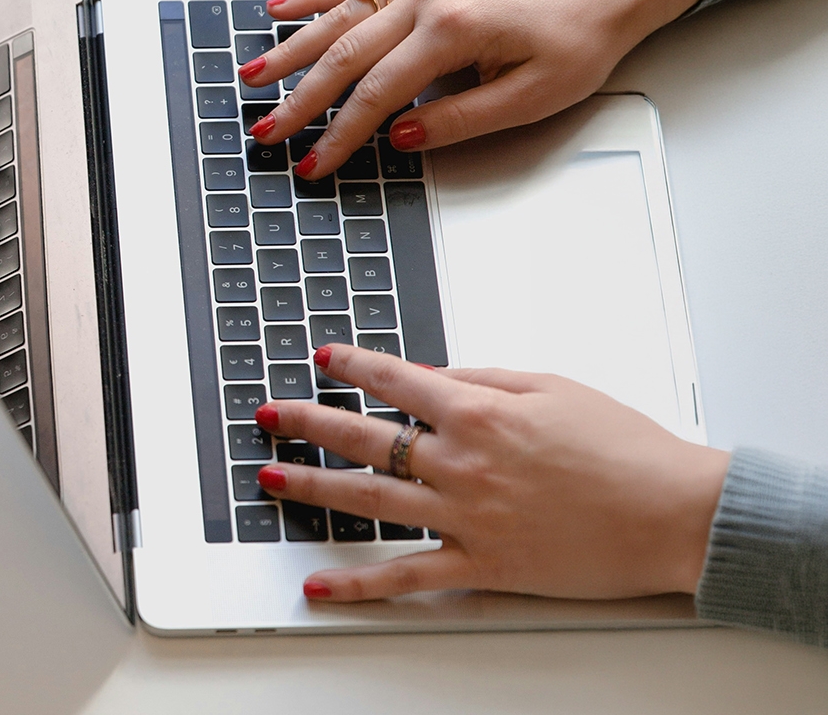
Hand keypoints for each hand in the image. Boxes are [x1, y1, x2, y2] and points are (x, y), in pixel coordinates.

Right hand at [242, 0, 702, 177]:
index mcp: (453, 29)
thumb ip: (460, 119)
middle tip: (267, 131)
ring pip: (338, 17)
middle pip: (344, 55)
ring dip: (290, 48)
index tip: (315, 162)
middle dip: (299, 99)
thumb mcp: (533, 96)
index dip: (341, 134)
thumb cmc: (579, 38)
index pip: (378, 93)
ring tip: (253, 75)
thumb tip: (400, 138)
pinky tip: (279, 7)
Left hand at [254, 344, 728, 601]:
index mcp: (478, 411)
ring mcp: (465, 516)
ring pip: (368, 501)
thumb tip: (435, 374)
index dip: (354, 367)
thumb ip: (485, 377)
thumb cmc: (625, 447)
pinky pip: (406, 575)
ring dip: (312, 487)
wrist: (673, 512)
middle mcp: (460, 461)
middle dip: (307, 422)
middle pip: (363, 439)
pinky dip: (358, 583)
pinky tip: (320, 583)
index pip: (396, 380)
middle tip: (268, 416)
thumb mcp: (552, 386)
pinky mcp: (481, 564)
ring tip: (269, 478)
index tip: (323, 358)